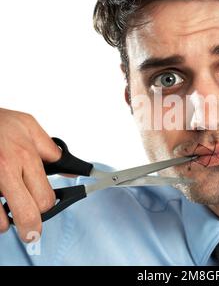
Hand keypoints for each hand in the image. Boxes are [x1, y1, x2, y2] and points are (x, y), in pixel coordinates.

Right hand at [0, 108, 60, 241]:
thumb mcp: (28, 127)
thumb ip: (51, 149)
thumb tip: (73, 168)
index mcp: (25, 156)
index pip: (45, 196)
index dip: (48, 204)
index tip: (46, 206)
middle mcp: (6, 170)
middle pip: (28, 213)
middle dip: (32, 224)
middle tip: (32, 231)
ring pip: (2, 222)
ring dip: (7, 222)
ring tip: (10, 217)